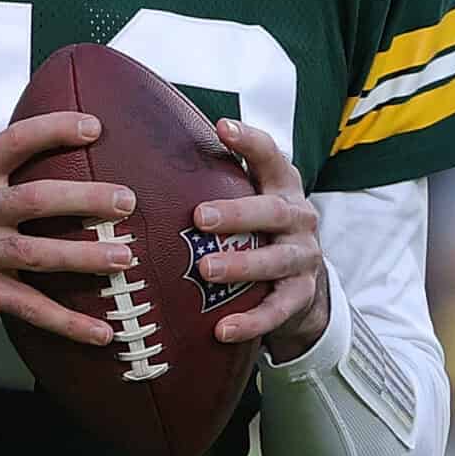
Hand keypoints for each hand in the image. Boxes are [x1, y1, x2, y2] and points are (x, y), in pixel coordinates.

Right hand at [0, 112, 134, 378]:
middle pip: (37, 199)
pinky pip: (31, 309)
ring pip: (39, 254)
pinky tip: (101, 330)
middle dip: (86, 199)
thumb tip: (55, 159)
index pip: (14, 142)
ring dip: (86, 257)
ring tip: (125, 258)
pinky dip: (69, 322)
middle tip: (126, 200)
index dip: (54, 130)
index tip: (94, 127)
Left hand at [193, 118, 327, 362]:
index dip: (250, 142)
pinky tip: (223, 328)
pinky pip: (278, 310)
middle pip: (273, 211)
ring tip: (206, 271)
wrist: (303, 284)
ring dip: (241, 266)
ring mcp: (303, 258)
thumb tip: (151, 153)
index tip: (222, 127)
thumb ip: (220, 179)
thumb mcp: (252, 200)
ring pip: (276, 261)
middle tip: (199, 217)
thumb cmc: (261, 232)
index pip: (271, 157)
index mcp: (283, 188)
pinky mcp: (301, 296)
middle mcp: (299, 219)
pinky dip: (251, 321)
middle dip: (237, 213)